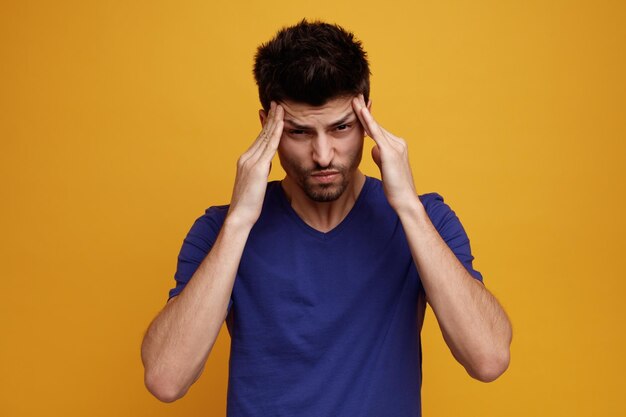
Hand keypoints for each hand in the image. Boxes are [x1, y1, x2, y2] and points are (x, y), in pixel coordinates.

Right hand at [227, 101, 283, 227]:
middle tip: (277, 102)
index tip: (272, 113)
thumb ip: (260, 171)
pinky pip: (270, 146)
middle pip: (262, 133)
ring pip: (266, 136)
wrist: (239, 216)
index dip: (266, 125)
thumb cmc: (248, 205)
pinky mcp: (258, 167)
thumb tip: (267, 164)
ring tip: (281, 107)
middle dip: (270, 117)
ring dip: (274, 120)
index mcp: (245, 160)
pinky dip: (276, 133)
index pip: (259, 139)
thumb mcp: (255, 184)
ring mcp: (251, 161)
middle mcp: (246, 157)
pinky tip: (282, 123)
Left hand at [352, 94, 418, 212]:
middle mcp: (398, 142)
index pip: (378, 129)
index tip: (359, 106)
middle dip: (364, 111)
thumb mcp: (385, 168)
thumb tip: (373, 149)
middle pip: (376, 125)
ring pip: (375, 126)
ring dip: (363, 112)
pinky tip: (360, 112)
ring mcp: (395, 146)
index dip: (368, 118)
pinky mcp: (389, 152)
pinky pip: (376, 133)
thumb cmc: (395, 188)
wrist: (405, 200)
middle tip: (354, 96)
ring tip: (353, 100)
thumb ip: (380, 156)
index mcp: (397, 146)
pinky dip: (368, 121)